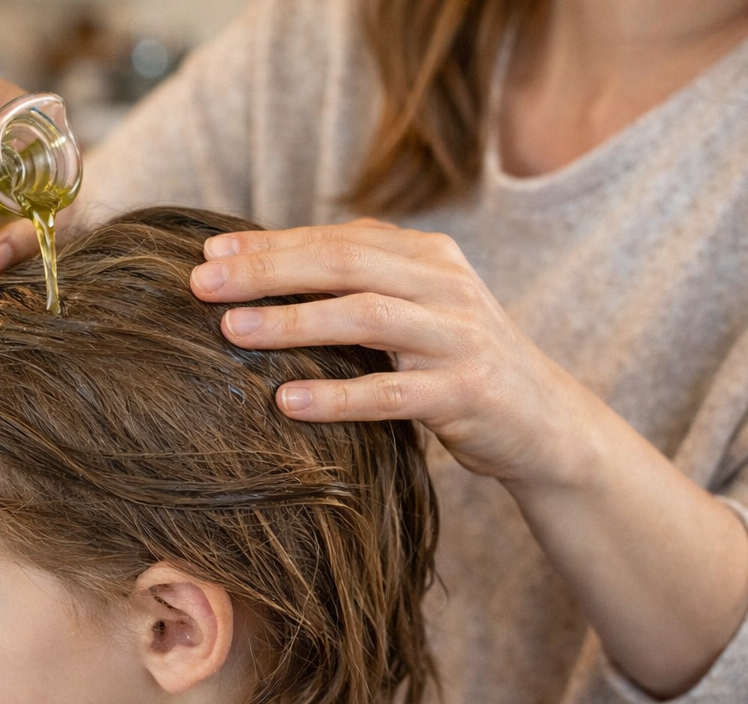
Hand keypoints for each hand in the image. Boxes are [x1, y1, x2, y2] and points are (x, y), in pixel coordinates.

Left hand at [190, 219, 597, 485]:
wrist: (545, 421)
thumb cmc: (455, 364)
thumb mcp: (415, 311)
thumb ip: (358, 285)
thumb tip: (261, 271)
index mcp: (427, 257)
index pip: (336, 238)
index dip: (270, 243)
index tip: (208, 253)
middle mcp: (445, 286)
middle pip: (345, 263)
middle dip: (268, 270)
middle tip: (202, 284)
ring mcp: (458, 338)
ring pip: (367, 317)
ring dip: (294, 321)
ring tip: (232, 331)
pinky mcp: (466, 394)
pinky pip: (392, 393)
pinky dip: (338, 396)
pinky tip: (287, 402)